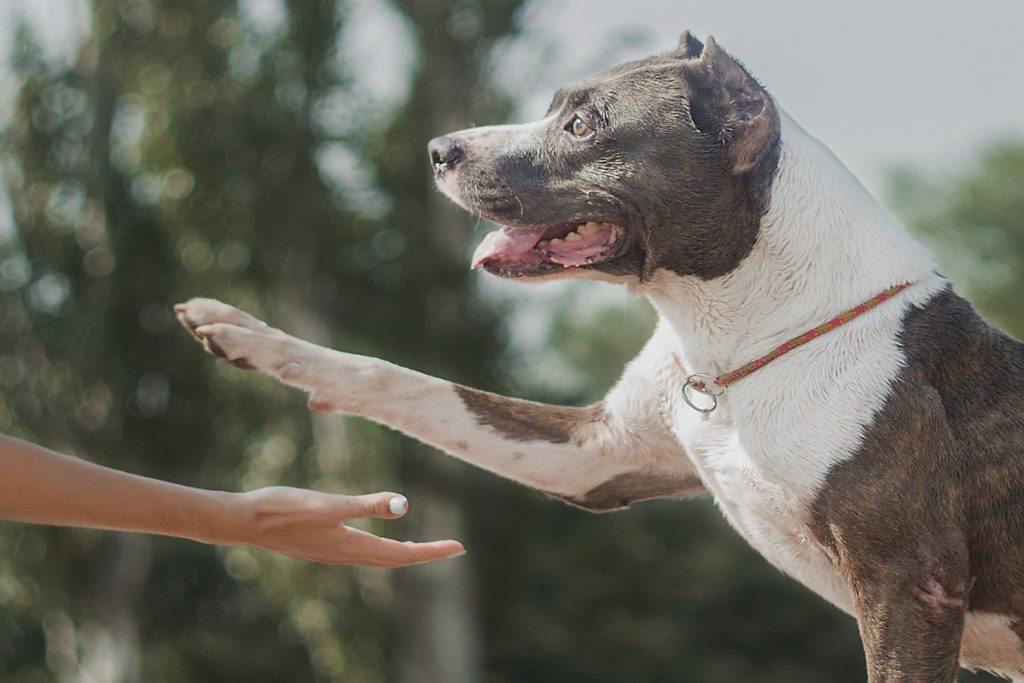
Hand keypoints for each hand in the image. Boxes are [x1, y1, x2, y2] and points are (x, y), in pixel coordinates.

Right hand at [235, 486, 464, 567]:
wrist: (243, 521)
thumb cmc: (283, 509)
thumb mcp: (328, 503)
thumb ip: (366, 504)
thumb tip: (403, 506)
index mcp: (352, 545)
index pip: (402, 554)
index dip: (432, 552)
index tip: (459, 548)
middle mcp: (345, 554)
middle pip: (394, 559)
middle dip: (425, 554)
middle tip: (453, 549)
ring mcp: (332, 551)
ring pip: (378, 558)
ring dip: (403, 553)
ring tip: (423, 548)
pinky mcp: (321, 545)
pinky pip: (362, 552)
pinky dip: (381, 549)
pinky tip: (379, 542)